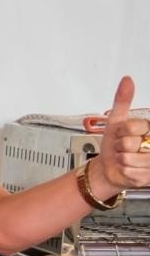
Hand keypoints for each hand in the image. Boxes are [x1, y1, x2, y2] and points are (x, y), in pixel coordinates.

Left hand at [84, 76, 149, 192]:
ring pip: (128, 158)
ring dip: (120, 159)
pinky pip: (129, 170)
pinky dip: (123, 171)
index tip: (122, 134)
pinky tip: (128, 169)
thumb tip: (127, 80)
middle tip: (123, 148)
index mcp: (148, 129)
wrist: (109, 168)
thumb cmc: (113, 145)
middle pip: (130, 143)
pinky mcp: (149, 175)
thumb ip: (122, 101)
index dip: (121, 131)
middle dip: (120, 146)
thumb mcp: (116, 121)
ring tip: (125, 158)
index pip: (133, 127)